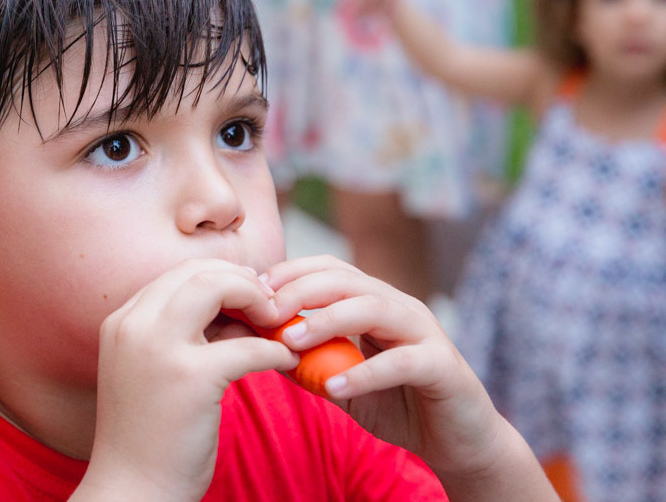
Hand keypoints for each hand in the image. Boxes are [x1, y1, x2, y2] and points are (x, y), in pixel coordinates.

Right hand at [75, 259, 298, 500]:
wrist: (131, 492)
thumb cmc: (150, 436)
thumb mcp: (158, 371)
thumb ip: (190, 336)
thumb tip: (242, 313)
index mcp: (122, 322)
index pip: (177, 273)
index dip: (219, 277)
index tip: (247, 295)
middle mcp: (133, 326)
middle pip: (197, 271)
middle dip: (241, 280)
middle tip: (269, 304)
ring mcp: (158, 348)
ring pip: (216, 287)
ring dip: (256, 300)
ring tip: (277, 323)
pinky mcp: (189, 378)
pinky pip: (246, 345)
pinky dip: (273, 348)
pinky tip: (286, 359)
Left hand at [263, 256, 510, 479]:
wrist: (457, 441)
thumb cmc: (396, 404)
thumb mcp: (341, 379)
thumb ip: (307, 360)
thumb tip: (257, 344)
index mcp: (375, 303)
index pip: (331, 269)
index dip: (291, 273)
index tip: (254, 290)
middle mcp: (399, 308)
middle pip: (347, 281)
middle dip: (301, 291)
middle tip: (265, 312)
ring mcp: (424, 333)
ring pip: (373, 309)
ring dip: (327, 322)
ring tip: (291, 341)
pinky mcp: (442, 366)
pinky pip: (402, 361)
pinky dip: (366, 373)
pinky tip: (336, 387)